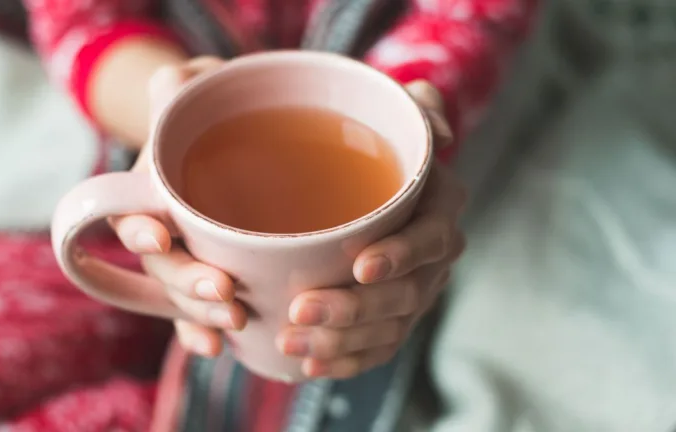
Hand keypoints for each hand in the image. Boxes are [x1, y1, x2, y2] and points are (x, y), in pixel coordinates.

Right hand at [111, 57, 248, 356]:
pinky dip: (204, 330)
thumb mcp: (191, 90)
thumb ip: (179, 87)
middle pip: (162, 268)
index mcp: (145, 194)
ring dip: (202, 313)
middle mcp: (160, 233)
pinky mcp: (215, 276)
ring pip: (183, 296)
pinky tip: (220, 348)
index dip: (141, 231)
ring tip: (232, 323)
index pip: (132, 217)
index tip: (157, 237)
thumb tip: (174, 84)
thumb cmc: (209, 114)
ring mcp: (186, 259)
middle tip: (223, 293)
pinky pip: (204, 311)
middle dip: (186, 283)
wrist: (231, 138)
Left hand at [275, 80, 466, 378]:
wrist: (367, 180)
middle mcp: (433, 257)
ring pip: (386, 329)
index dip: (401, 257)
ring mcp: (415, 292)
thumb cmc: (377, 145)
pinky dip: (345, 362)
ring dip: (340, 342)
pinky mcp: (394, 317)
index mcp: (440, 208)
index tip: (360, 267)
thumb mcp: (396, 113)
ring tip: (290, 343)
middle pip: (404, 295)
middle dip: (354, 310)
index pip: (430, 239)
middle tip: (301, 310)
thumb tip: (440, 131)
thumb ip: (417, 109)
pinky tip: (309, 366)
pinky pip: (376, 349)